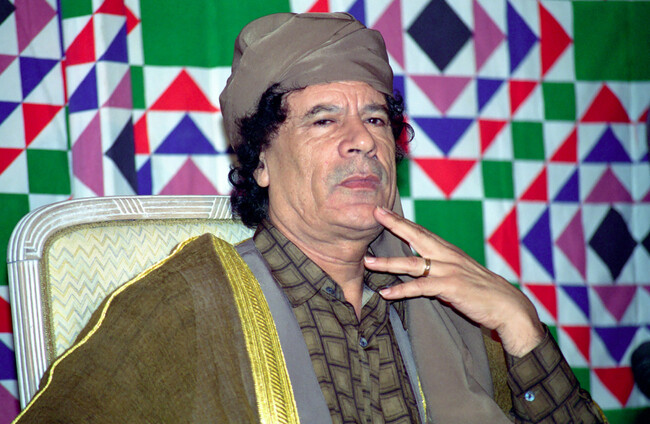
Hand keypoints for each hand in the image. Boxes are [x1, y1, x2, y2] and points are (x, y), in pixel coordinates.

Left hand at [364, 206, 543, 356]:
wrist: (508, 307)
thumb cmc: (483, 293)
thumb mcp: (460, 277)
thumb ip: (440, 275)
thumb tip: (425, 283)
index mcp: (449, 251)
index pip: (422, 231)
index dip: (403, 221)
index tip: (384, 210)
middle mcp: (448, 256)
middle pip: (416, 236)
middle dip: (394, 224)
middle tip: (375, 214)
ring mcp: (449, 271)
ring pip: (412, 264)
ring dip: (388, 263)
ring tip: (368, 262)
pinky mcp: (451, 288)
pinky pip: (420, 288)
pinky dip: (402, 291)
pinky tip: (386, 293)